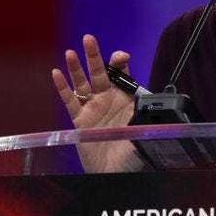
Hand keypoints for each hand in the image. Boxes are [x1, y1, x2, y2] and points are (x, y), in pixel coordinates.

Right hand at [51, 34, 138, 171]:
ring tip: (71, 53)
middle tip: (89, 39)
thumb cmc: (135, 157)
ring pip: (82, 84)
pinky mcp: (80, 122)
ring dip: (76, 68)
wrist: (118, 176)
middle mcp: (109, 101)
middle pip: (100, 73)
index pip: (123, 75)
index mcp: (128, 100)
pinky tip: (56, 74)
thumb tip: (158, 117)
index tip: (121, 57)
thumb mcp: (145, 135)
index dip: (120, 64)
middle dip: (95, 56)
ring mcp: (94, 110)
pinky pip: (70, 102)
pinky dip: (62, 88)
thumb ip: (148, 123)